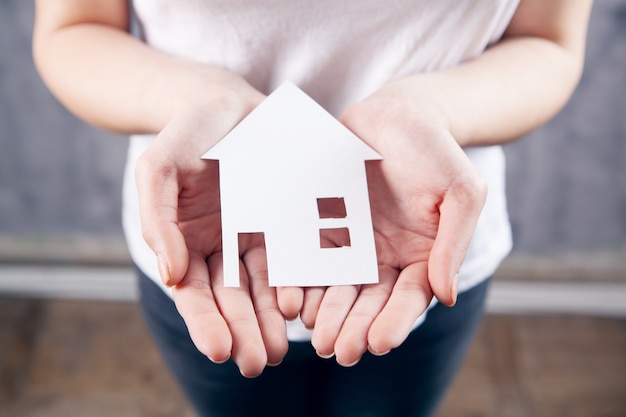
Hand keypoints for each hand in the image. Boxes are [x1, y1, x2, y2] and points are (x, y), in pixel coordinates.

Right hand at [134, 82, 301, 376]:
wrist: (229, 103)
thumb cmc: (186, 134)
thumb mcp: (159, 168)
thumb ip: (159, 220)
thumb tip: (172, 274)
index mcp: (186, 243)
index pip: (194, 294)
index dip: (205, 323)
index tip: (221, 350)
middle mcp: (220, 248)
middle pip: (231, 301)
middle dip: (242, 333)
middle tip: (256, 363)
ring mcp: (254, 238)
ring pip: (263, 288)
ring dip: (270, 320)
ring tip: (281, 349)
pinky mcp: (284, 224)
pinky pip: (292, 258)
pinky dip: (295, 284)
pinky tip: (303, 307)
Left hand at [304, 86, 486, 365]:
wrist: (397, 115)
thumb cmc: (436, 150)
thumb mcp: (461, 191)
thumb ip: (452, 243)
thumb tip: (445, 296)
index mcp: (423, 257)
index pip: (409, 298)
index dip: (395, 322)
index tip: (377, 343)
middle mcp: (387, 259)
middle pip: (370, 301)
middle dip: (355, 326)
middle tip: (338, 351)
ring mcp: (355, 246)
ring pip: (339, 287)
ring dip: (328, 313)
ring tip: (315, 335)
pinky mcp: (326, 228)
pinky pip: (311, 258)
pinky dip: (304, 281)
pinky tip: (293, 300)